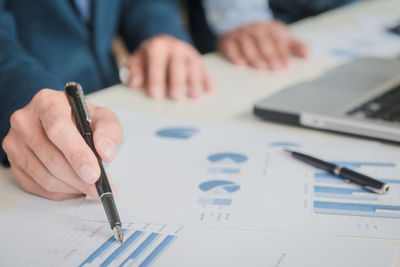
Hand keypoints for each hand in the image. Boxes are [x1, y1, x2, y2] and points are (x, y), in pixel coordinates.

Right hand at [2, 89, 122, 200]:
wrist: (65, 121)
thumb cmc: (83, 119)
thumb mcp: (104, 118)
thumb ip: (109, 132)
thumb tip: (105, 152)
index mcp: (47, 103)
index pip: (58, 130)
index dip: (77, 154)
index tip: (94, 173)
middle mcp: (25, 120)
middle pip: (52, 158)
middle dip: (79, 179)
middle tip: (98, 188)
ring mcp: (15, 142)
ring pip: (44, 176)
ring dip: (71, 187)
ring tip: (89, 187)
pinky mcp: (13, 162)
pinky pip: (36, 186)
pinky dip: (60, 192)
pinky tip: (74, 187)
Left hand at [125, 34, 212, 100]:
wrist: (164, 44)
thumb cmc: (148, 58)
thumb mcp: (137, 61)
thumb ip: (134, 71)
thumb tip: (134, 84)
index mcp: (157, 46)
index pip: (157, 63)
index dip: (156, 79)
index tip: (155, 95)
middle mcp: (175, 47)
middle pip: (177, 66)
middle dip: (177, 83)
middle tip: (176, 98)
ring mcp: (189, 53)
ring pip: (194, 67)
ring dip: (195, 82)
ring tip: (194, 96)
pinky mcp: (199, 60)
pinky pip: (204, 71)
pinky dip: (207, 81)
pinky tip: (209, 91)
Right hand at [218, 20, 307, 70]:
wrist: (241, 20)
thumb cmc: (265, 34)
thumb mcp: (282, 36)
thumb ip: (296, 46)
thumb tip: (308, 56)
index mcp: (271, 30)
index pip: (278, 42)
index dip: (282, 54)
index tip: (286, 66)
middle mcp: (255, 31)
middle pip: (263, 44)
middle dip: (270, 56)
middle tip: (275, 68)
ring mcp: (241, 35)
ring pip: (247, 46)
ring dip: (254, 57)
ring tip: (260, 67)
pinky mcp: (227, 41)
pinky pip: (230, 48)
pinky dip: (235, 56)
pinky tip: (240, 64)